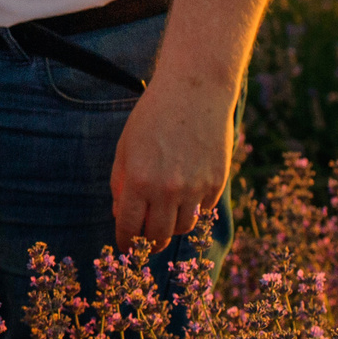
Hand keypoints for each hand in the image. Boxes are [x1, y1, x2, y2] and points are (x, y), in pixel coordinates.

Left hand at [111, 73, 236, 245]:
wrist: (195, 92)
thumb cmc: (153, 117)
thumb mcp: (125, 147)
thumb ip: (120, 183)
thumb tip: (120, 215)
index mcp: (139, 181)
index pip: (129, 227)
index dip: (125, 241)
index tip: (125, 247)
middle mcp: (167, 190)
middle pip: (158, 235)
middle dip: (149, 243)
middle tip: (146, 242)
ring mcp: (195, 188)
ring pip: (183, 228)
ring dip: (171, 228)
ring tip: (165, 218)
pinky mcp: (217, 182)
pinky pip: (203, 210)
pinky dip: (193, 209)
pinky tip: (187, 195)